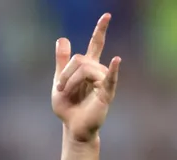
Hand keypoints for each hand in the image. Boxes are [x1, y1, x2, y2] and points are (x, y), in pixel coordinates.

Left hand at [52, 14, 120, 142]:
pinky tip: (117, 60)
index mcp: (88, 68)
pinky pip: (109, 79)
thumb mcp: (59, 82)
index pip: (96, 45)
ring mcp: (104, 81)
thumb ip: (61, 62)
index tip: (107, 15)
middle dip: (65, 73)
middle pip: (80, 59)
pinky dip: (113, 70)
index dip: (101, 30)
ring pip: (84, 69)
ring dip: (70, 82)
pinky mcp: (106, 93)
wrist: (72, 127)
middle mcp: (99, 71)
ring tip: (66, 94)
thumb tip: (62, 38)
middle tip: (60, 89)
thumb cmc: (68, 107)